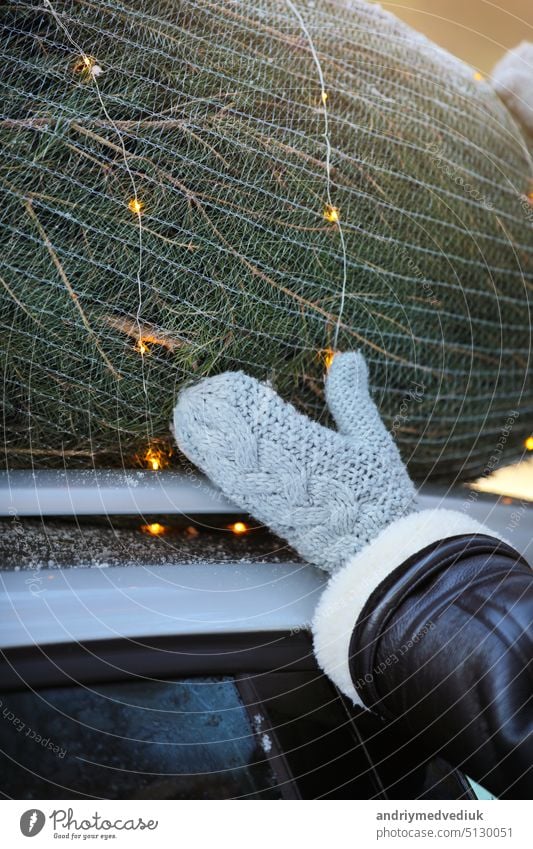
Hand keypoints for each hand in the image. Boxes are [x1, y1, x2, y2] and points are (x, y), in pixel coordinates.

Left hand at [172, 352, 415, 572]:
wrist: (375, 553)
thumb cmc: (378, 496)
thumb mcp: (371, 440)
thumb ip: (351, 398)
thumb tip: (348, 356)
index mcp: (310, 450)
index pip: (265, 416)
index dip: (240, 399)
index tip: (226, 381)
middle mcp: (283, 474)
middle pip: (237, 437)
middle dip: (214, 415)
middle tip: (193, 394)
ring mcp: (271, 497)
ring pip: (227, 461)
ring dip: (204, 436)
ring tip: (185, 415)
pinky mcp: (265, 514)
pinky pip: (231, 484)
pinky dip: (211, 462)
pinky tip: (199, 450)